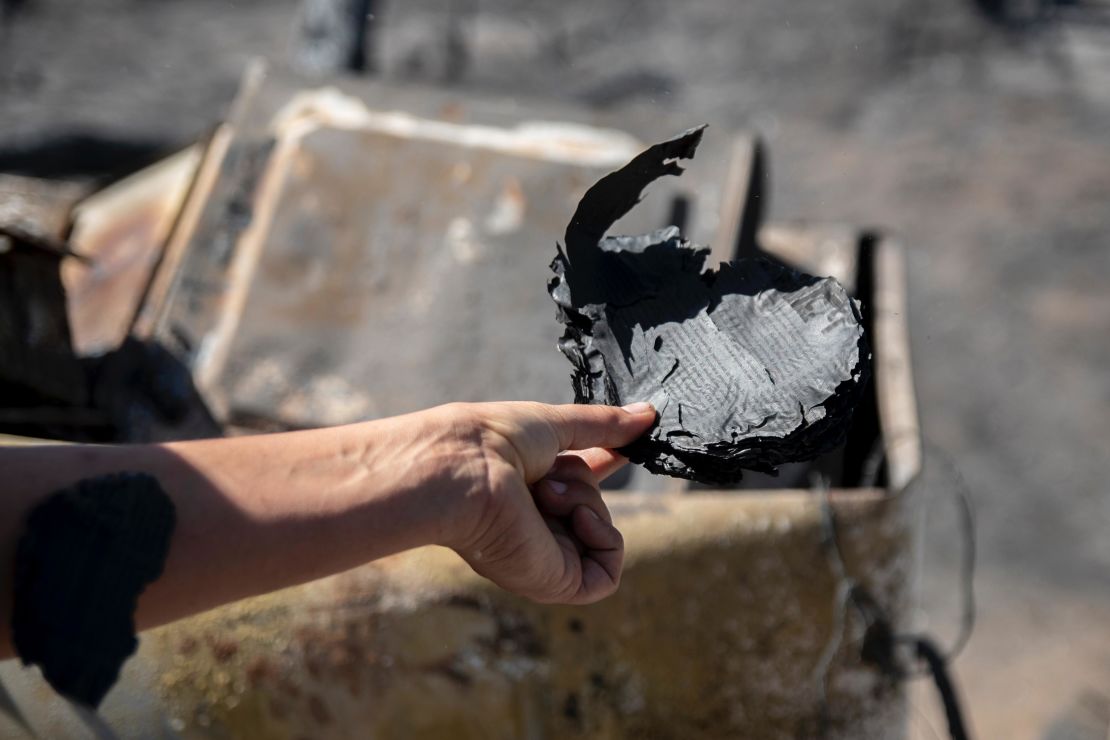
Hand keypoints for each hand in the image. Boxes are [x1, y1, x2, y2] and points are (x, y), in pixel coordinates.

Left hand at [433, 401, 655, 604]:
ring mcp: (545, 556)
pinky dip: (605, 539)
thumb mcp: (557, 425)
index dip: (602, 464)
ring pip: (602, 531)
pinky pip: (606, 573)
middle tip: (548, 474)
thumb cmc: (495, 441)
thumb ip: (603, 425)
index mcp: (527, 489)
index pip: (577, 484)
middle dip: (582, 480)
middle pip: (593, 502)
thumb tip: (648, 415)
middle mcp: (534, 525)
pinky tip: (578, 518)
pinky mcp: (555, 582)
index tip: (620, 446)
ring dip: (585, 501)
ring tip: (545, 493)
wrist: (464, 471)